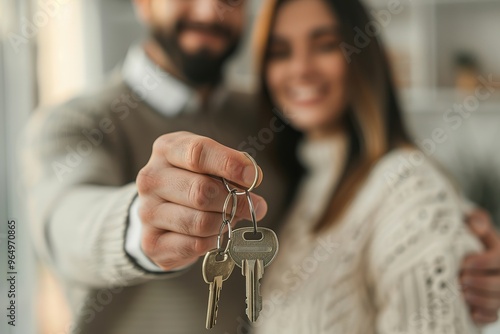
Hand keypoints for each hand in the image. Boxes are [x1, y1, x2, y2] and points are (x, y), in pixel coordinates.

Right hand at [136, 132, 266, 270]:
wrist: (160, 211)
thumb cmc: (191, 180)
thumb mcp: (207, 162)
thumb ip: (229, 167)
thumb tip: (253, 178)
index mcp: (166, 150)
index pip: (198, 153)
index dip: (229, 164)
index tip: (253, 176)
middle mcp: (151, 179)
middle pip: (201, 191)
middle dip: (235, 200)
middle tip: (254, 205)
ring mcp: (147, 211)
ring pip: (200, 222)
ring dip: (224, 222)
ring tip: (230, 218)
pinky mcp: (152, 242)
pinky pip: (195, 245)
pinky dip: (212, 241)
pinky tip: (213, 233)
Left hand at [461, 209, 499, 324]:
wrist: (466, 253)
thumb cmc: (469, 237)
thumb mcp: (474, 223)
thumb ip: (477, 220)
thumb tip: (476, 225)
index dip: (485, 262)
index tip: (466, 263)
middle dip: (482, 283)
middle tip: (461, 279)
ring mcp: (499, 291)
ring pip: (498, 301)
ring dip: (481, 299)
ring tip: (462, 293)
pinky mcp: (492, 305)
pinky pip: (493, 315)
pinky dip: (483, 316)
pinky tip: (470, 312)